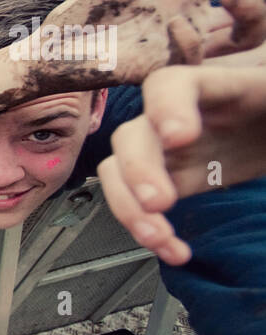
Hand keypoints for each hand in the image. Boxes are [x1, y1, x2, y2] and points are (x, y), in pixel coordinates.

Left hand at [31, 0, 265, 87]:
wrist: (46, 55)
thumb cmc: (78, 19)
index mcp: (172, 3)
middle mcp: (178, 27)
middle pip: (240, 18)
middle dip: (258, 6)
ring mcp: (167, 50)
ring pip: (227, 42)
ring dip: (242, 19)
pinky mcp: (151, 71)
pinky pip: (186, 60)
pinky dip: (192, 42)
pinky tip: (182, 21)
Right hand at [99, 62, 265, 264]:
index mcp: (215, 88)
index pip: (170, 84)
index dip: (165, 108)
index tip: (179, 138)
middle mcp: (176, 118)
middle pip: (131, 135)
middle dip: (137, 170)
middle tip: (160, 203)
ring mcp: (168, 150)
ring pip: (119, 171)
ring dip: (129, 208)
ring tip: (160, 238)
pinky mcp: (171, 180)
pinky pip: (138, 204)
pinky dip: (149, 230)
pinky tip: (174, 250)